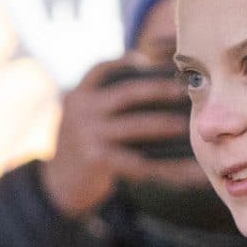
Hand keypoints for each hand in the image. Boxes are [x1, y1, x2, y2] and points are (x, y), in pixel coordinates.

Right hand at [43, 58, 204, 218]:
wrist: (57, 188)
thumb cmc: (82, 149)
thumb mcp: (82, 119)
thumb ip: (103, 102)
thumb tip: (147, 81)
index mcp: (79, 96)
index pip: (102, 69)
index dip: (126, 61)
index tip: (151, 58)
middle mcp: (82, 111)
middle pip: (127, 93)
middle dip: (159, 88)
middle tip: (185, 89)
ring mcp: (88, 135)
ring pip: (137, 126)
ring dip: (166, 124)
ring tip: (189, 126)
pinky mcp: (97, 160)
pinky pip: (139, 163)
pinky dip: (168, 169)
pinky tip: (187, 171)